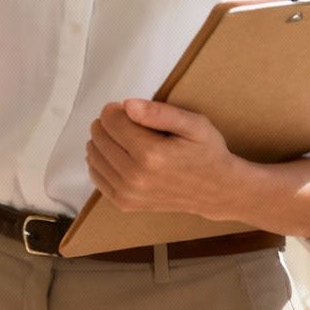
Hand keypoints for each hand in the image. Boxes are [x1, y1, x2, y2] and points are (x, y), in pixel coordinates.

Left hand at [84, 99, 245, 219]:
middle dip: (109, 124)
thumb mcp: (194, 124)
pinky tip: (121, 157)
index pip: (109, 119)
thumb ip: (159, 113)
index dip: (117, 109)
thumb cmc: (206, 153)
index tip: (131, 111)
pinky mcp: (124, 203)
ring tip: (127, 141)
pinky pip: (95, 175)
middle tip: (131, 125)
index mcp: (150, 154)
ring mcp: (127, 193)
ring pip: (93, 154)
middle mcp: (134, 176)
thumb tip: (127, 106)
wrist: (217, 191)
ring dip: (104, 142)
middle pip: (98, 135)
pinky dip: (102, 161)